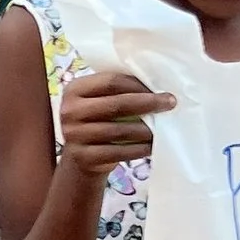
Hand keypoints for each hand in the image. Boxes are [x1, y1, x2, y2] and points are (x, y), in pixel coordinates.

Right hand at [55, 68, 172, 175]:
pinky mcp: (83, 157)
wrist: (81, 156)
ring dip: (145, 130)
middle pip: (116, 104)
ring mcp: (74, 135)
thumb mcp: (99, 100)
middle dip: (148, 103)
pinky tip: (151, 146)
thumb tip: (156, 86)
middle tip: (170, 103)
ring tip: (161, 128)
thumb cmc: (98, 120)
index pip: (111, 81)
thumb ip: (118, 91)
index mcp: (74, 89)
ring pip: (119, 130)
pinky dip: (138, 149)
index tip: (160, 89)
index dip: (138, 85)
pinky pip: (118, 152)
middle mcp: (69, 111)